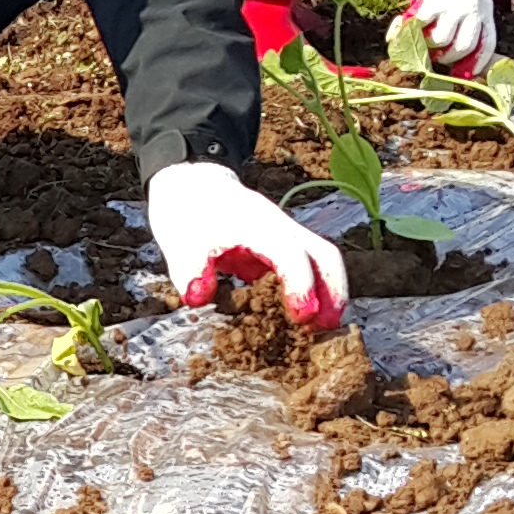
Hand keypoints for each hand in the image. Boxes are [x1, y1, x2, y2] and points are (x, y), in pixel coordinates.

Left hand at [147, 160, 348, 331]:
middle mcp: (281, 226)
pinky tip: (305, 316)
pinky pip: (309, 265)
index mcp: (258, 224)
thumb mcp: (180, 243)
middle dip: (333, 290)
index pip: (290, 253)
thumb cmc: (189, 216)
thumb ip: (190, 270)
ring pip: (323, 259)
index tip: (302, 316)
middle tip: (328, 326)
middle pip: (324, 254)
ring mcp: (286, 234)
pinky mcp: (284, 245)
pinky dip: (315, 289)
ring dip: (329, 292)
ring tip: (323, 326)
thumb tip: (199, 297)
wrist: (193, 188)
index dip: (300, 284)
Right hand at [391, 0, 495, 72]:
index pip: (486, 44)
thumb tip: (467, 69)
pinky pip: (421, 28)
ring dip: (428, 44)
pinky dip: (410, 32)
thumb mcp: (467, 3)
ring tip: (422, 36)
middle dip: (447, 57)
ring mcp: (452, 4)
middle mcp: (473, 7)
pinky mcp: (431, 1)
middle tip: (435, 54)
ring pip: (441, 41)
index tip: (462, 74)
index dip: (475, 63)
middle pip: (463, 47)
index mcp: (485, 9)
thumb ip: (466, 29)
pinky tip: (405, 27)